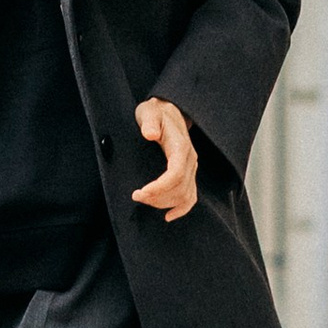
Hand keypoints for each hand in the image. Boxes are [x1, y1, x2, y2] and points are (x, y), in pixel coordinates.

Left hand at [131, 98, 197, 221]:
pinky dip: (182, 209)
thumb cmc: (156, 112)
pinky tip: (168, 216)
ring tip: (143, 200)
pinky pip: (191, 196)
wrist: (169, 112)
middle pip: (180, 188)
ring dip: (164, 203)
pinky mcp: (188, 174)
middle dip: (157, 197)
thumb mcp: (149, 111)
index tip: (141, 192)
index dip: (160, 187)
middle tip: (136, 196)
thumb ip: (149, 121)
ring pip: (185, 195)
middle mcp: (190, 160)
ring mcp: (191, 168)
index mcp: (181, 147)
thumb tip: (150, 134)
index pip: (176, 173)